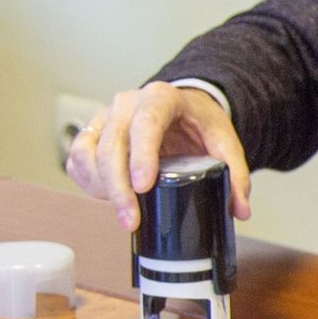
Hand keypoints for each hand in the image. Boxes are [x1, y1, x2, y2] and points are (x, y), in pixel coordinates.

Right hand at [64, 82, 250, 232]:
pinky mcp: (92, 133)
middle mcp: (127, 103)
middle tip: (131, 219)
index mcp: (161, 98)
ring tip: (124, 214)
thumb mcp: (224, 142)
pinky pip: (77, 159)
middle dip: (118, 187)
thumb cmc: (199, 124)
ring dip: (101, 188)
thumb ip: (236, 174)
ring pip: (88, 153)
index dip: (141, 155)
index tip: (144, 186)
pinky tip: (107, 198)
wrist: (182, 109)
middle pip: (112, 145)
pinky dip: (88, 182)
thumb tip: (239, 210)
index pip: (146, 123)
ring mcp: (105, 117)